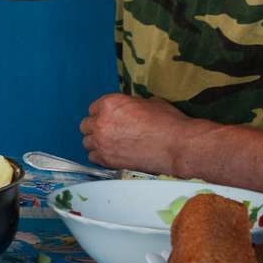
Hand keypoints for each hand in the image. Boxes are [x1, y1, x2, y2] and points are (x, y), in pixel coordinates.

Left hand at [80, 94, 199, 172]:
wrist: (177, 146)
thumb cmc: (168, 122)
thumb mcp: (149, 102)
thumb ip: (132, 104)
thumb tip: (131, 108)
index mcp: (110, 104)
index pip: (94, 108)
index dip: (103, 113)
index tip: (110, 118)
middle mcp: (101, 122)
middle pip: (86, 125)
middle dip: (96, 127)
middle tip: (109, 131)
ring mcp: (102, 142)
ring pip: (87, 142)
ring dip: (96, 142)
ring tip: (109, 144)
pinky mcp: (107, 160)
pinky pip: (92, 157)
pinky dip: (99, 156)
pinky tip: (111, 154)